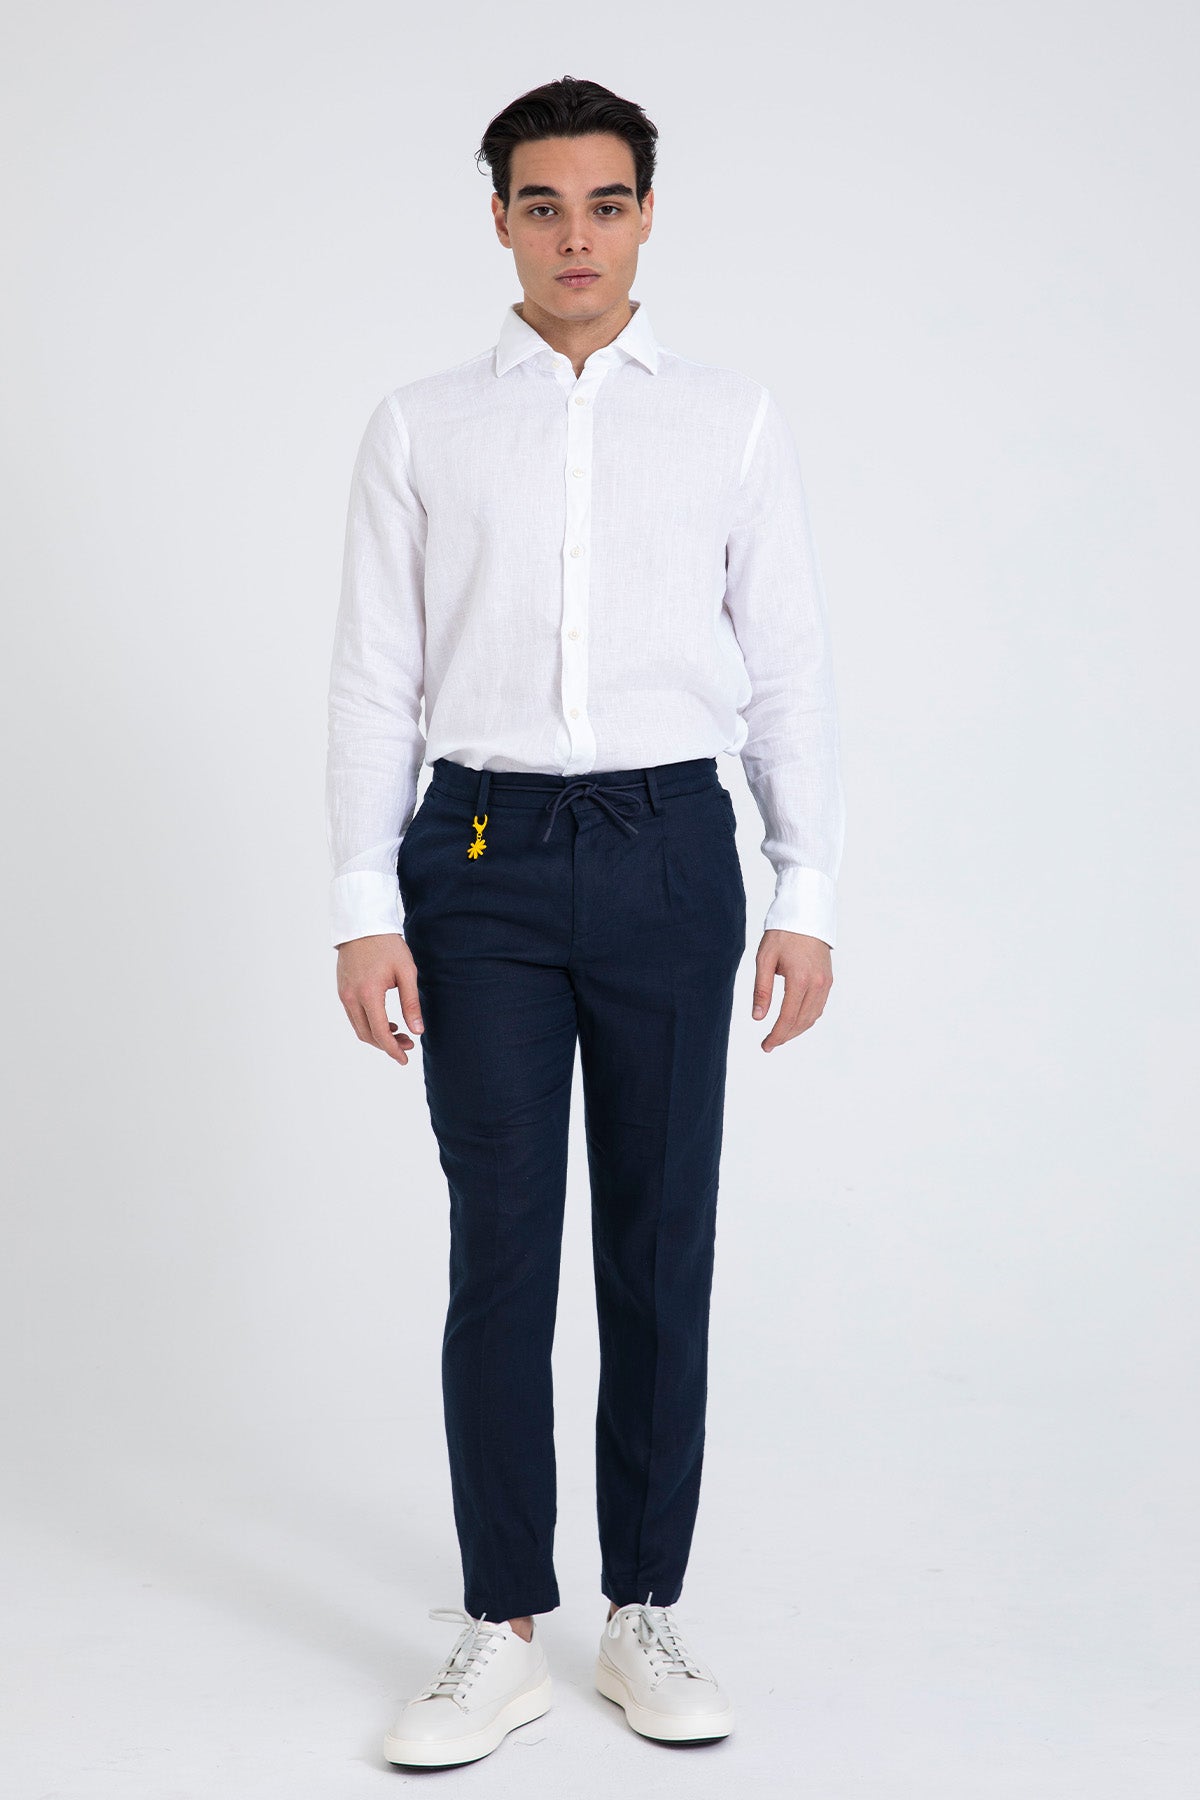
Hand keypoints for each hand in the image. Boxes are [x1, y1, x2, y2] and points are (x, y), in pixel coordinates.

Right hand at [335, 933, 423, 1064]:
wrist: (363, 925)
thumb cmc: (388, 946)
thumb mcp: (406, 972)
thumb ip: (411, 1003)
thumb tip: (417, 1031)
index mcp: (368, 993)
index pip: (379, 1032)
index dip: (393, 1049)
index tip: (405, 1058)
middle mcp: (351, 997)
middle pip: (367, 1035)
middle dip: (387, 1045)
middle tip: (408, 1045)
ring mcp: (344, 994)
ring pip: (359, 1028)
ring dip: (377, 1036)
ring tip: (398, 1033)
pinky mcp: (342, 990)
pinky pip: (354, 1016)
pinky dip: (368, 1025)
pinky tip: (385, 1021)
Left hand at [751, 930, 832, 1051]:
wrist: (806, 916)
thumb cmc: (782, 935)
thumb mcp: (764, 959)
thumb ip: (762, 990)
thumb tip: (758, 1017)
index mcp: (800, 979)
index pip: (788, 1017)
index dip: (776, 1035)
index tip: (766, 1045)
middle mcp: (817, 984)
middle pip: (802, 1022)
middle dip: (785, 1036)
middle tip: (769, 1044)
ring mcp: (826, 983)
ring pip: (812, 1017)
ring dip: (796, 1030)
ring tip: (780, 1035)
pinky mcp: (828, 980)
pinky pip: (819, 1007)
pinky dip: (806, 1018)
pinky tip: (794, 1020)